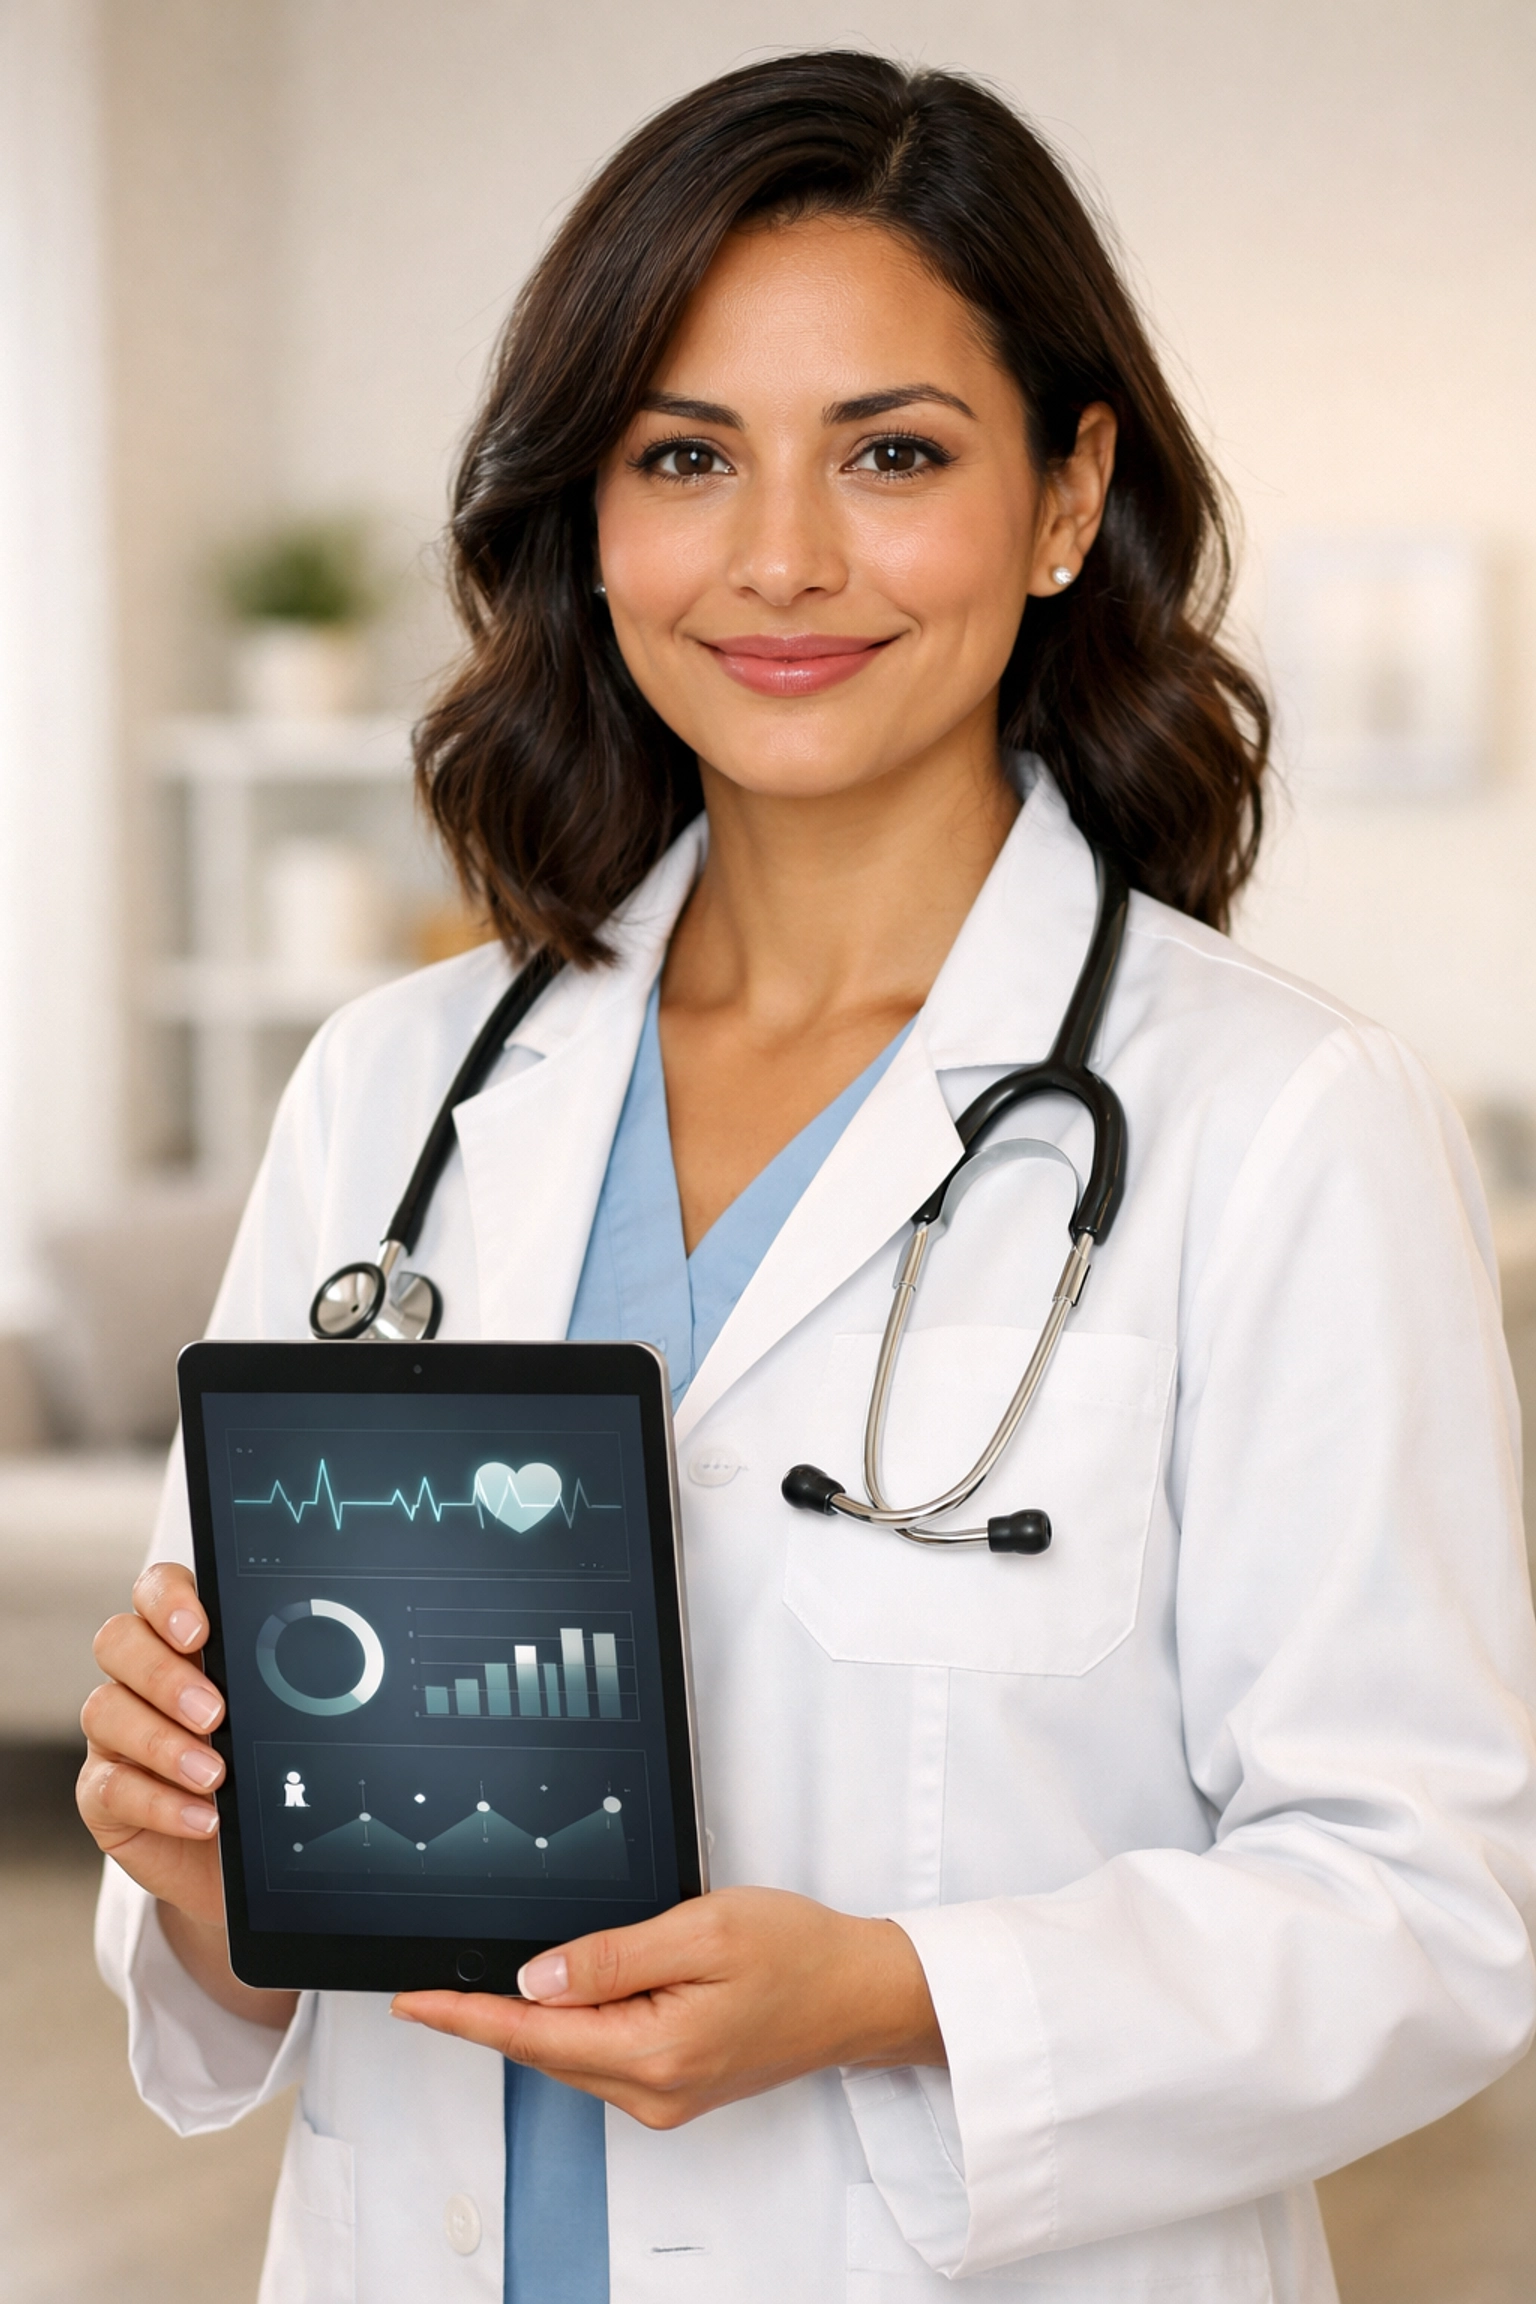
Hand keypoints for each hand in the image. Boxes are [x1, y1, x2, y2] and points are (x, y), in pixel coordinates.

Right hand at [78, 1561, 295, 2028]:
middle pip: (118, 1641)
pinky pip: (110, 1786)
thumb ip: (282, 1684)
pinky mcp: (105, 1792)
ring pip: (105, 1709)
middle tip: (214, 1712)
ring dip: (162, 1742)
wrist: (236, 1858)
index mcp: (184, 1641)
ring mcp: (117, 1733)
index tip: (199, 1629)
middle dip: (163, 1674)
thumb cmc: (263, 1772)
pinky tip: (203, 1816)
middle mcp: (141, 1678)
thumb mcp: (280, 1720)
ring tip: (214, 1774)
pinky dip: (159, 1802)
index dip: (168, 1599)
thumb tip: (328, 1661)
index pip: (158, 1590)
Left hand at [392, 1886, 944, 2128]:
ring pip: (572, 2055)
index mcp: (656, 2054)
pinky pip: (603, 2057)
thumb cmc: (799, 1953)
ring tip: (500, 1977)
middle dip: (489, 2014)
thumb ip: (612, 1957)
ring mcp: (666, 2097)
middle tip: (437, 1977)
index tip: (412, 2003)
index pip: (533, 2036)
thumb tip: (537, 1979)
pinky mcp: (678, 2087)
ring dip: (535, 2019)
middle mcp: (654, 2092)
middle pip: (545, 2051)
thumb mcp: (701, 1930)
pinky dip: (574, 2027)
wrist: (861, 1991)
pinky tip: (568, 1993)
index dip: (464, 2016)